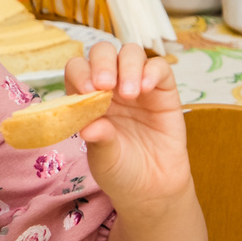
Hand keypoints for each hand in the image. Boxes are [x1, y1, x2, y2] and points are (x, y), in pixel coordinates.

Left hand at [66, 42, 193, 216]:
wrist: (153, 188)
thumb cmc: (121, 171)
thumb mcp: (104, 159)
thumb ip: (99, 140)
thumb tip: (88, 127)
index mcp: (87, 98)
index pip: (78, 70)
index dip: (80, 73)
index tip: (86, 91)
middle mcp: (111, 87)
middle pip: (103, 52)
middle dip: (102, 62)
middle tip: (104, 85)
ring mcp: (138, 85)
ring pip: (130, 53)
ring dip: (127, 66)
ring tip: (130, 93)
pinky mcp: (163, 90)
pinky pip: (159, 67)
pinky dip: (151, 71)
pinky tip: (145, 89)